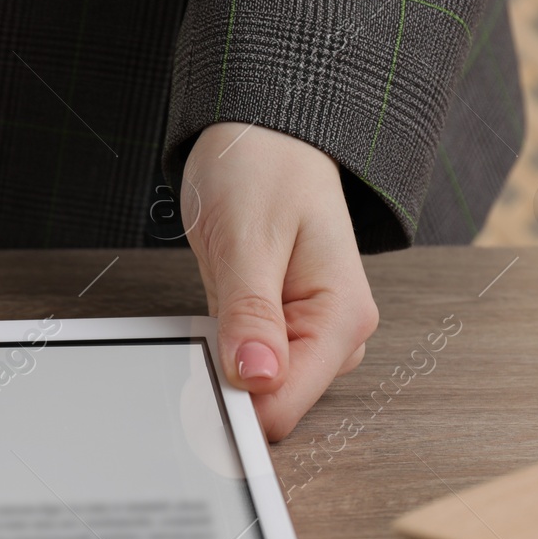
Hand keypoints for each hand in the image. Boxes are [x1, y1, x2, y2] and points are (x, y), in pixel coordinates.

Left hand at [183, 123, 378, 440]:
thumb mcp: (248, 238)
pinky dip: (221, 345)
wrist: (266, 134)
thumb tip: (256, 379)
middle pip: (272, 403)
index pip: (287, 404)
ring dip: (223, 357)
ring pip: (257, 388)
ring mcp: (310, 334)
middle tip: (207, 315)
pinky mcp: (283, 330)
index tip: (195, 382)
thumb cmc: (264, 167)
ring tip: (219, 294)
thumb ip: (250, 314)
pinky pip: (245, 364)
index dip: (235, 403)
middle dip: (227, 377)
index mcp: (342, 317)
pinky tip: (219, 307)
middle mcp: (336, 334)